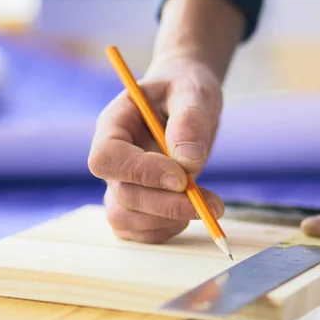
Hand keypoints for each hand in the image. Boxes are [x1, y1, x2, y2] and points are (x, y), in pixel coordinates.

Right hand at [87, 57, 224, 242]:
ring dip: (167, 221)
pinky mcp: (136, 203)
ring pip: (124, 219)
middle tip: (212, 203)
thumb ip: (190, 119)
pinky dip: (167, 230)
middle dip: (167, 204)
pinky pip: (138, 231)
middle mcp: (112, 158)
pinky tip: (194, 211)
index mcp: (113, 125)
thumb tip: (189, 162)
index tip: (181, 177)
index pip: (106, 158)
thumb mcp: (192, 91)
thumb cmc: (184, 89)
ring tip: (207, 206)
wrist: (186, 100)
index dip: (140, 173)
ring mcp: (121, 183)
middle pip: (121, 194)